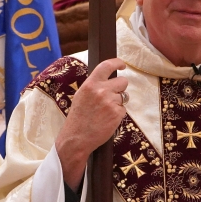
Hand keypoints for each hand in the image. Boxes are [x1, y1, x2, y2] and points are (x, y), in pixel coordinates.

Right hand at [55, 58, 128, 190]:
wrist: (76, 138)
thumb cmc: (78, 118)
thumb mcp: (81, 96)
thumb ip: (94, 86)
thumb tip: (108, 80)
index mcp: (90, 84)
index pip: (107, 66)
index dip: (117, 63)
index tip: (122, 65)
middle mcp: (101, 91)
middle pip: (123, 81)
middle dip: (120, 88)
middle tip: (112, 97)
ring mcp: (110, 102)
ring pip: (124, 96)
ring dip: (118, 103)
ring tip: (105, 112)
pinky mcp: (117, 114)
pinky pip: (123, 109)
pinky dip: (118, 114)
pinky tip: (107, 120)